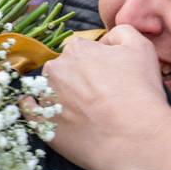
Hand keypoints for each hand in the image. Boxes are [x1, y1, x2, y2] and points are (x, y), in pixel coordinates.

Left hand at [39, 25, 170, 169]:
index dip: (97, 63)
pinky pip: (29, 109)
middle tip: (98, 96)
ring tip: (83, 111)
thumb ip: (121, 32)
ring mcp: (46, 97)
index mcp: (77, 49)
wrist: (133, 138)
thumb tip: (105, 39)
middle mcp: (56, 69)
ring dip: (60, 94)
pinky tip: (46, 110)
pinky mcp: (41, 123)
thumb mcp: (142, 47)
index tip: (108, 77)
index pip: (82, 50)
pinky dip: (34, 107)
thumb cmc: (140, 92)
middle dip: (78, 78)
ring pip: (49, 88)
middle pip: (65, 68)